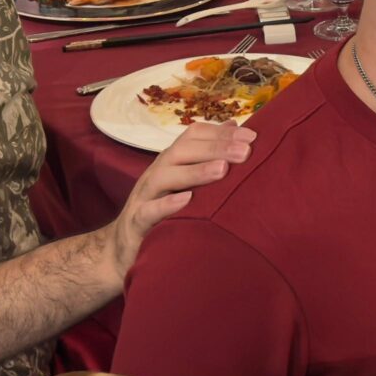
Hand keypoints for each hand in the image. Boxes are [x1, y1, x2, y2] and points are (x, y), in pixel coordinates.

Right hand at [105, 122, 253, 280]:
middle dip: (215, 148)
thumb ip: (207, 156)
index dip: (221, 133)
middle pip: (182, 151)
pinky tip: (187, 200)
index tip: (253, 136)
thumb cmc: (163, 211)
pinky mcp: (136, 223)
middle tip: (246, 152)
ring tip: (222, 170)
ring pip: (165, 177)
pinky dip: (166, 205)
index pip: (192, 137)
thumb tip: (235, 127)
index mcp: (171, 162)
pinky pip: (148, 211)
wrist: (122, 248)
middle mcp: (157, 173)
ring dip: (195, 172)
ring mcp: (144, 196)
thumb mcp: (186, 182)